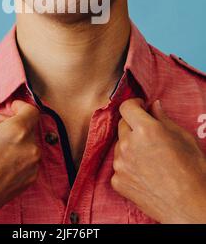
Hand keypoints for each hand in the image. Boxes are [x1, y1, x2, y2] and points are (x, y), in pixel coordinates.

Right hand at [0, 100, 40, 223]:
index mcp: (17, 131)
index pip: (31, 111)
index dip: (21, 106)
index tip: (12, 107)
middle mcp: (29, 148)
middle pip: (28, 127)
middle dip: (11, 123)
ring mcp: (31, 167)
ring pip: (28, 144)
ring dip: (15, 140)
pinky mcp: (28, 182)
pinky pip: (27, 161)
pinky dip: (17, 155)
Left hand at [111, 98, 205, 222]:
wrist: (190, 207)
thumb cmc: (193, 171)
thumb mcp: (183, 137)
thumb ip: (163, 118)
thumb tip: (154, 105)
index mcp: (145, 129)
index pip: (127, 107)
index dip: (134, 104)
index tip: (141, 107)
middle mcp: (128, 144)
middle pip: (122, 125)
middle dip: (133, 126)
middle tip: (149, 135)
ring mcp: (120, 164)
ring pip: (120, 146)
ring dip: (130, 146)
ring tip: (150, 158)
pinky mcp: (117, 181)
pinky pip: (119, 166)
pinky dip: (128, 166)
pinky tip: (145, 173)